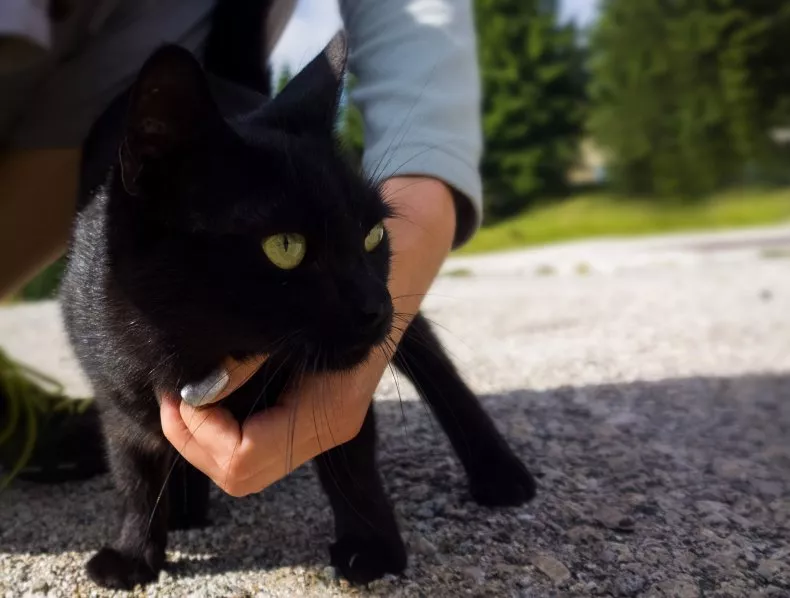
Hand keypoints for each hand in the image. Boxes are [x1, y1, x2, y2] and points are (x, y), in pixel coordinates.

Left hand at [160, 176, 455, 495]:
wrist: (393, 267)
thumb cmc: (345, 283)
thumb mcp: (292, 317)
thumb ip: (245, 361)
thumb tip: (194, 393)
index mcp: (327, 411)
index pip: (245, 455)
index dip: (202, 431)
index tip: (182, 391)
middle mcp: (326, 431)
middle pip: (240, 475)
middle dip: (194, 441)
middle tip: (172, 395)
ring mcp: (320, 428)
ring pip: (245, 467)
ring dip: (204, 438)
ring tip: (184, 394)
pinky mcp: (309, 415)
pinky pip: (255, 444)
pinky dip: (221, 429)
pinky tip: (208, 394)